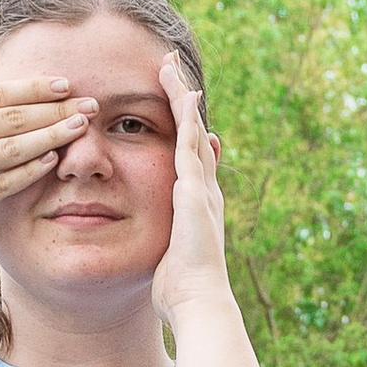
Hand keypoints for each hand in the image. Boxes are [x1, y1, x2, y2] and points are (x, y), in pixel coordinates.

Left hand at [150, 52, 232, 327]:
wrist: (199, 302)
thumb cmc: (180, 290)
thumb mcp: (168, 258)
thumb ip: (165, 242)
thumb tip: (163, 246)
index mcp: (195, 204)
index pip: (187, 156)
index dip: (180, 128)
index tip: (172, 104)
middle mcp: (203, 189)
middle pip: (193, 133)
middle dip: (183, 100)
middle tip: (171, 68)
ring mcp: (201, 186)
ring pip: (191, 129)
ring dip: (182, 95)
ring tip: (170, 65)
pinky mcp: (193, 188)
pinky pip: (188, 141)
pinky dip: (185, 114)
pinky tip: (181, 90)